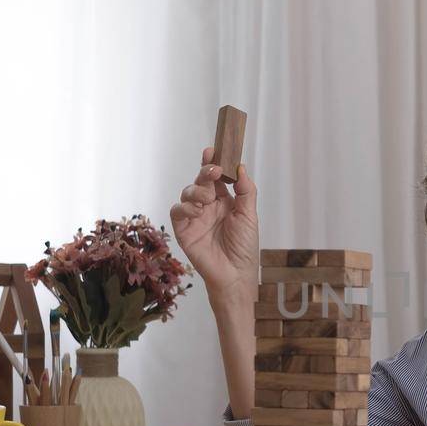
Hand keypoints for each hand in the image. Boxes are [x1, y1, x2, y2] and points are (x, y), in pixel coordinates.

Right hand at [169, 150, 258, 301]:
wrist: (235, 274)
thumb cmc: (244, 247)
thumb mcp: (249, 216)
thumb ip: (246, 191)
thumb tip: (241, 167)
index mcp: (225, 201)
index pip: (216, 178)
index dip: (212, 163)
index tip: (213, 151)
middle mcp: (208, 206)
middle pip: (201, 181)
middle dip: (205, 173)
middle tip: (213, 171)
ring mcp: (195, 217)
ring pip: (187, 192)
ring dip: (196, 191)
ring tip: (207, 200)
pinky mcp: (183, 229)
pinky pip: (177, 211)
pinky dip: (185, 207)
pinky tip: (197, 211)